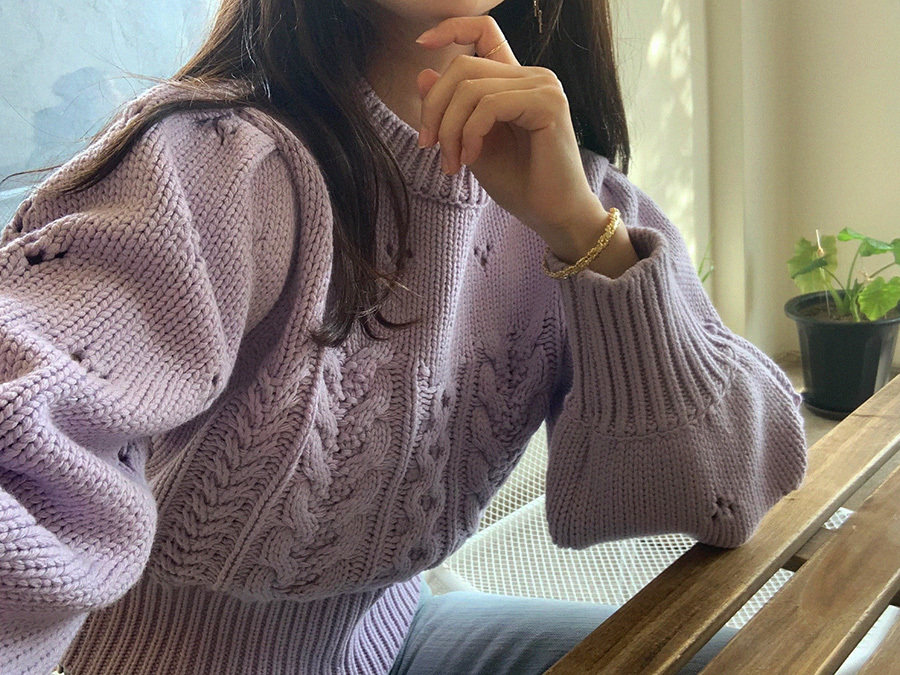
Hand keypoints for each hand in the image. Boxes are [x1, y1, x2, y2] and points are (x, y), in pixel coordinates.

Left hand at [415, 15, 603, 243]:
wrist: (552, 215)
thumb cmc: (519, 184)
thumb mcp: (470, 143)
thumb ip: (450, 110)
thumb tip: (423, 74)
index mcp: (514, 81)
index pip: (483, 30)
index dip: (450, 28)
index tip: (421, 44)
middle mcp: (532, 76)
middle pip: (463, 65)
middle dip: (434, 107)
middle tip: (428, 146)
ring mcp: (543, 86)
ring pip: (471, 87)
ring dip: (449, 128)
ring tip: (452, 163)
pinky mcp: (548, 103)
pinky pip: (489, 104)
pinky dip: (470, 133)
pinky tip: (471, 158)